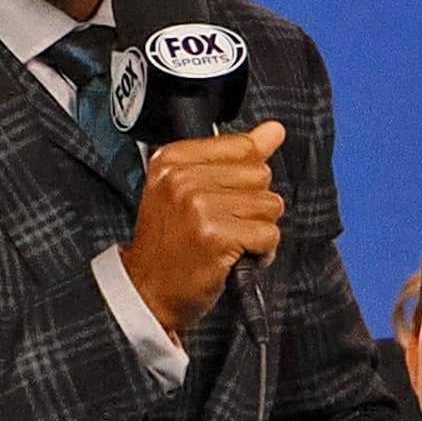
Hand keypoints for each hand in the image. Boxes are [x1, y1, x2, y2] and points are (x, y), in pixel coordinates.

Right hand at [120, 120, 286, 334]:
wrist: (148, 290)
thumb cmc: (170, 244)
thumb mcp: (191, 189)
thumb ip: (235, 155)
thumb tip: (273, 130)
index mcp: (173, 159)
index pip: (243, 146)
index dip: (246, 176)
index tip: (223, 197)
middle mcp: (182, 178)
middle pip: (260, 174)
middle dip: (253, 204)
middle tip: (224, 224)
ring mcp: (198, 206)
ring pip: (269, 205)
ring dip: (258, 229)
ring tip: (229, 240)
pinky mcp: (216, 236)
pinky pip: (269, 234)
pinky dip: (261, 251)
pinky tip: (236, 256)